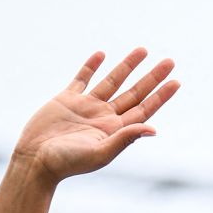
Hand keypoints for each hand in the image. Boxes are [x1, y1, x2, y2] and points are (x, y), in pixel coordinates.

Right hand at [13, 48, 179, 183]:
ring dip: (127, 66)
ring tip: (143, 50)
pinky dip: (91, 67)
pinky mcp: (66, 100)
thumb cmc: (68, 163)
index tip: (177, 81)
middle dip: (152, 77)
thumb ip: (125, 138)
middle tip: (170, 61)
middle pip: (134, 92)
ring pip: (112, 81)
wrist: (35, 161)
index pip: (144, 109)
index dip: (161, 96)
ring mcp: (86, 107)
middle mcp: (104, 117)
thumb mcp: (100, 152)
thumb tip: (154, 129)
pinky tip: (102, 55)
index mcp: (115, 130)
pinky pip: (82, 79)